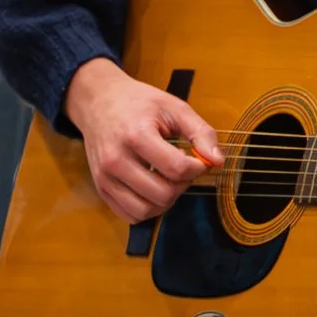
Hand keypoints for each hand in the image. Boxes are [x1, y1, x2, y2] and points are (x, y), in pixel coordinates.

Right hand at [63, 57, 221, 222]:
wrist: (98, 102)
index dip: (197, 168)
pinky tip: (152, 187)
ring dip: (166, 201)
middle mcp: (116, 160)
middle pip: (163, 194)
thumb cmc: (139, 103)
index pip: (177, 169)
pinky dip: (148, 208)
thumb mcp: (174, 108)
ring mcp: (105, 177)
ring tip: (168, 179)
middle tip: (183, 169)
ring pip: (146, 210)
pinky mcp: (101, 188)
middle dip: (182, 185)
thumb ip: (201, 133)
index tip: (197, 158)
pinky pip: (130, 215)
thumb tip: (218, 161)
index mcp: (137, 136)